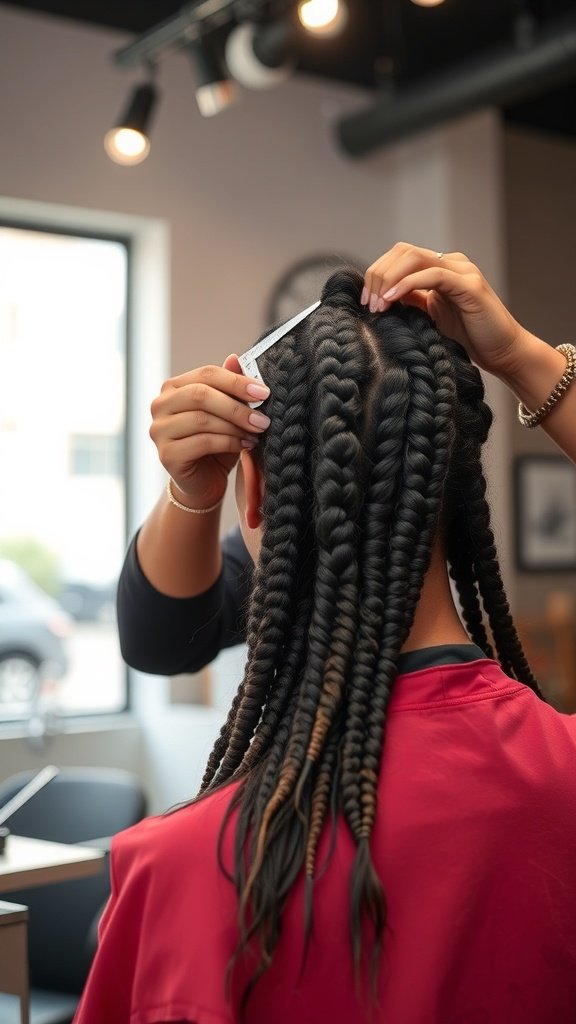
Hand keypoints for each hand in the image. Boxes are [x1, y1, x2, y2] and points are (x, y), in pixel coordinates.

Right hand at [149, 355, 269, 508]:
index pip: (206, 374)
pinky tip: (245, 446)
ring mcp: (159, 430)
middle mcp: (160, 405)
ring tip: (256, 433)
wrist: (203, 484)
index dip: (237, 381)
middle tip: (263, 418)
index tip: (264, 392)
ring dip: (235, 426)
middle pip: (201, 395)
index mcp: (174, 387)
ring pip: (202, 419)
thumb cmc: (216, 444)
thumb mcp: (227, 413)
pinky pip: (202, 442)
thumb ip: (230, 387)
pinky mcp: (166, 454)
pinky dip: (229, 443)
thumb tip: (235, 358)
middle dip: (237, 407)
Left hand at [362, 242, 532, 380]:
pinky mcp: (470, 285)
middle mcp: (451, 263)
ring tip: (378, 305)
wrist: (502, 352)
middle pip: (403, 252)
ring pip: (414, 258)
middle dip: (378, 275)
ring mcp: (462, 271)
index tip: (365, 301)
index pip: (400, 256)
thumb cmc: (468, 338)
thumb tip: (379, 297)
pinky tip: (392, 300)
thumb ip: (411, 301)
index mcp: (440, 268)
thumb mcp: (430, 317)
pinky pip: (433, 275)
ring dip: (388, 280)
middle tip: (368, 304)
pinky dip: (407, 284)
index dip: (377, 274)